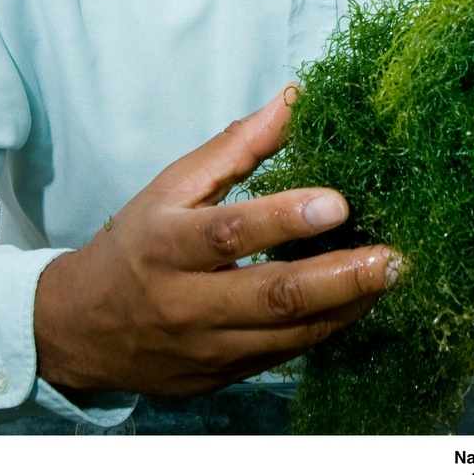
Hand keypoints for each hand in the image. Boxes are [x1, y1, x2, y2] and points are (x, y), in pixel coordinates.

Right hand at [33, 89, 392, 397]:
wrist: (81, 330)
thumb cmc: (136, 243)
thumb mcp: (174, 185)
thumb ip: (237, 146)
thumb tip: (295, 98)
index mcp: (169, 244)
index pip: (232, 231)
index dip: (287, 218)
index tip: (339, 203)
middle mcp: (186, 301)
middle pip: (272, 294)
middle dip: (340, 276)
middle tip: (392, 257)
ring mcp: (206, 346)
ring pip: (289, 333)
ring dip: (347, 305)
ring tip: (391, 276)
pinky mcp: (222, 376)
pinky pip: (286, 354)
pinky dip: (327, 327)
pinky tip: (359, 300)